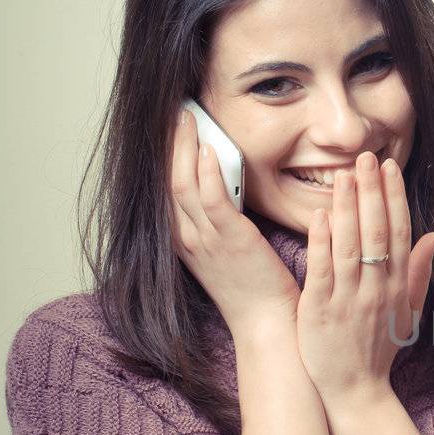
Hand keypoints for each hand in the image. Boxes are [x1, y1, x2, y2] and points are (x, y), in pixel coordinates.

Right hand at [169, 108, 299, 337]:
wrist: (268, 324)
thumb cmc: (256, 287)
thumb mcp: (227, 250)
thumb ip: (220, 219)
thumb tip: (223, 184)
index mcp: (184, 240)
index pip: (165, 187)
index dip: (165, 154)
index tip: (170, 126)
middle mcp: (186, 238)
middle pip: (167, 180)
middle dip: (169, 142)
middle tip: (174, 110)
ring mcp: (205, 240)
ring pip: (183, 184)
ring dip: (185, 147)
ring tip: (189, 117)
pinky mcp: (231, 242)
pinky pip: (210, 202)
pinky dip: (207, 173)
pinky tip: (210, 149)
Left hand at [297, 149, 433, 403]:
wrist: (356, 390)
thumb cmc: (378, 348)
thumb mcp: (409, 310)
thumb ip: (419, 270)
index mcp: (398, 285)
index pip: (399, 232)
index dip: (394, 197)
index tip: (389, 168)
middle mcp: (377, 288)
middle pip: (377, 231)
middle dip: (372, 192)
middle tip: (365, 157)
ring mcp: (350, 298)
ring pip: (351, 246)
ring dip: (348, 208)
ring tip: (343, 175)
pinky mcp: (321, 310)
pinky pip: (324, 271)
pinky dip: (323, 243)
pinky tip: (320, 216)